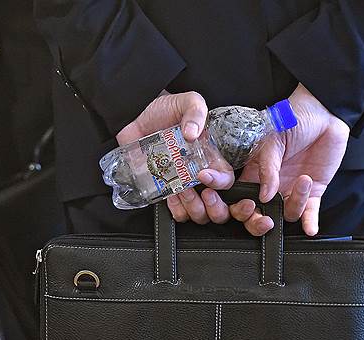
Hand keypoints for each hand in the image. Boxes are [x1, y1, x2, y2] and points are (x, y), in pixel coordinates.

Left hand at [116, 91, 235, 225]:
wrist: (137, 115)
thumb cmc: (164, 109)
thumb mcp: (187, 101)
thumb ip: (196, 111)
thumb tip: (193, 133)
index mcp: (211, 155)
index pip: (226, 177)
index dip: (220, 182)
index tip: (204, 174)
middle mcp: (200, 173)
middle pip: (219, 205)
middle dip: (215, 206)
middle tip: (201, 192)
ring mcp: (183, 184)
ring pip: (199, 213)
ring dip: (193, 207)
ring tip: (182, 191)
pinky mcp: (165, 189)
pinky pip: (176, 212)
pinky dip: (175, 209)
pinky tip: (169, 195)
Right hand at [233, 83, 349, 235]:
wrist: (324, 112)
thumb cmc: (292, 119)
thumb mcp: (272, 140)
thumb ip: (267, 169)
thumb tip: (264, 196)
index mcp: (255, 173)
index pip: (240, 198)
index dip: (238, 208)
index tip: (245, 207)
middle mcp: (271, 185)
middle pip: (259, 215)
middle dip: (259, 222)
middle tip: (266, 219)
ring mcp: (291, 189)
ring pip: (286, 214)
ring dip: (294, 204)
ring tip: (303, 180)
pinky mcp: (313, 190)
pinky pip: (310, 212)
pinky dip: (310, 223)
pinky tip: (310, 228)